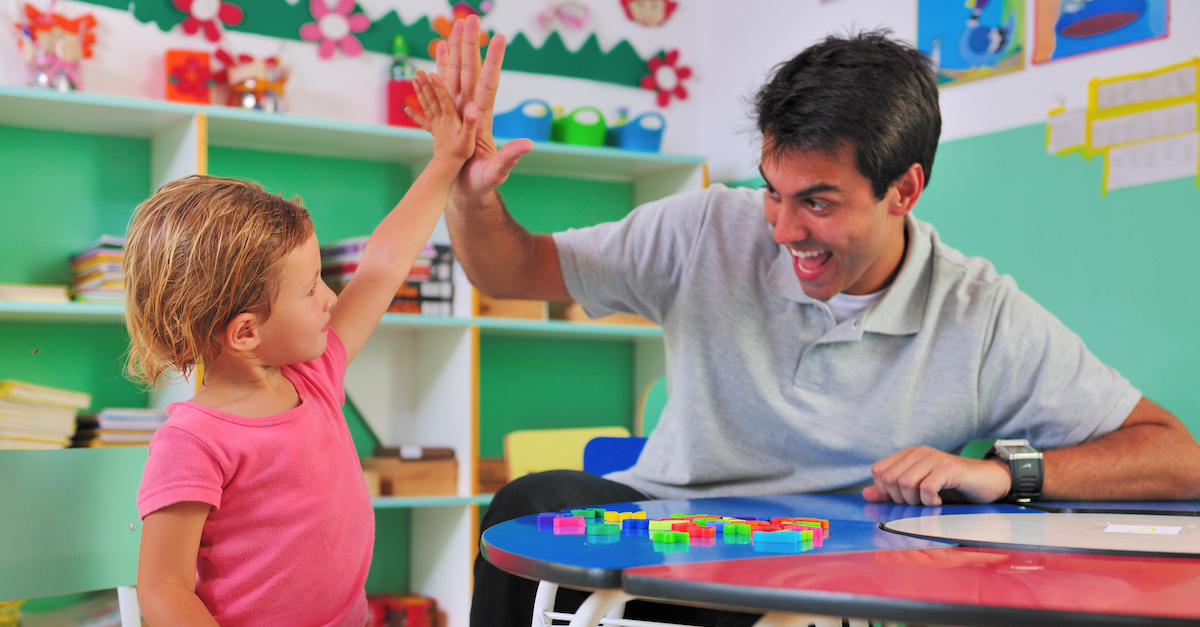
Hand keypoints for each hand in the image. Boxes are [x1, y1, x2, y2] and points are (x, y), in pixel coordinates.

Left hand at [408, 70, 478, 165]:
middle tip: (418, 71)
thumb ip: (470, 126)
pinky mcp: (434, 131)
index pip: (443, 99)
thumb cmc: (461, 152)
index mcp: (450, 119)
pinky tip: (406, 109)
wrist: (449, 165)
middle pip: (431, 99)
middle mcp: (441, 119)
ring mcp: (436, 124)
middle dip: (425, 84)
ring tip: (413, 80)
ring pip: (426, 105)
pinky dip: (415, 115)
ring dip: (420, 92)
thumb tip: (472, 114)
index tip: (432, 74)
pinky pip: (423, 122)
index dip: (438, 86)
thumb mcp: (469, 139)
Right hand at [434, 15, 533, 200]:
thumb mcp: (496, 172)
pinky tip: (434, 56)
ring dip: (454, 52)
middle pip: (470, 71)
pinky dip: (437, 72)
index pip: (489, 83)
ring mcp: (458, 112)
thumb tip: (529, 145)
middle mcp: (471, 109)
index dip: (493, 60)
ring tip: (452, 28)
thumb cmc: (483, 184)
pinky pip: (439, 89)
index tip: (500, 36)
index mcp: (482, 117)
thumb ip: (510, 158)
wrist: (468, 191)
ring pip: (454, 75)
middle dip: (470, 44)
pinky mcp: (447, 118)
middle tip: (469, 18)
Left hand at [862, 445, 1011, 504]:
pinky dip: (930, 501)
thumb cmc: (952, 487)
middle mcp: (919, 452)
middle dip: (900, 498)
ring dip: (915, 501)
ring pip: (905, 483)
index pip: (878, 471)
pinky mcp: (949, 468)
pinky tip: (940, 500)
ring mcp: (934, 458)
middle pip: (890, 478)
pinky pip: (927, 487)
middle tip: (918, 503)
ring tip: (929, 501)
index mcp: (908, 455)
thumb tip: (866, 494)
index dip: (885, 491)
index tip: (904, 498)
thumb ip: (892, 492)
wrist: (988, 481)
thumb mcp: (918, 491)